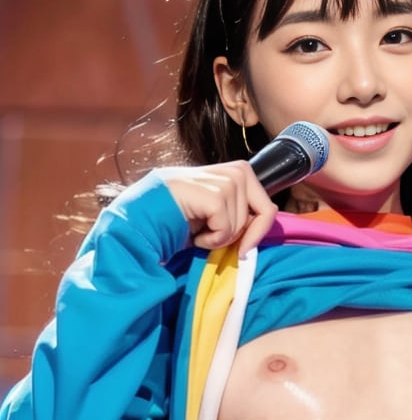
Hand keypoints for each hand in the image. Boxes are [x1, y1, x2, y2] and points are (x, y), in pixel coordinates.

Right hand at [162, 161, 277, 255]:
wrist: (137, 222)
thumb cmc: (173, 223)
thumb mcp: (212, 217)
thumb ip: (236, 217)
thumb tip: (257, 234)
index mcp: (230, 173)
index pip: (263, 198)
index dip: (260, 227)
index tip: (245, 249)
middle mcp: (228, 170)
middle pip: (264, 208)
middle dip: (245, 233)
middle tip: (215, 239)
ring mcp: (220, 179)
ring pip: (242, 222)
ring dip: (219, 237)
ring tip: (195, 231)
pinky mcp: (211, 193)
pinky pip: (227, 227)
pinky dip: (210, 240)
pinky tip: (192, 233)